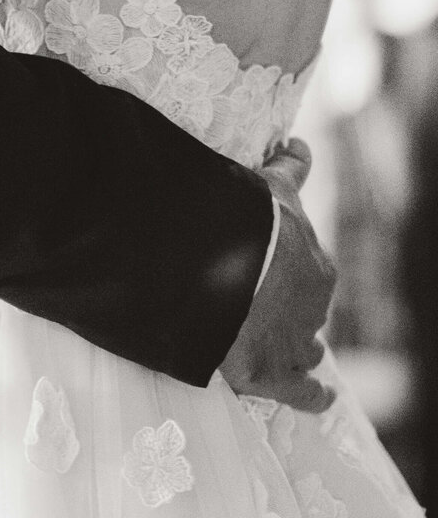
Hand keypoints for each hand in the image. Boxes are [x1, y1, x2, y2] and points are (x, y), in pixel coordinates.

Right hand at [219, 139, 336, 411]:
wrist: (217, 261)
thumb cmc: (243, 220)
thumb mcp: (273, 188)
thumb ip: (291, 168)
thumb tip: (301, 142)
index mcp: (316, 268)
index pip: (310, 272)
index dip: (291, 268)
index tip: (272, 265)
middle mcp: (313, 309)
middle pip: (307, 311)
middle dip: (291, 307)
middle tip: (261, 300)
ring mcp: (292, 344)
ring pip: (306, 349)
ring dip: (299, 346)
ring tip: (283, 342)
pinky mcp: (270, 375)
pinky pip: (302, 393)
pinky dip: (312, 395)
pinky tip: (320, 396)